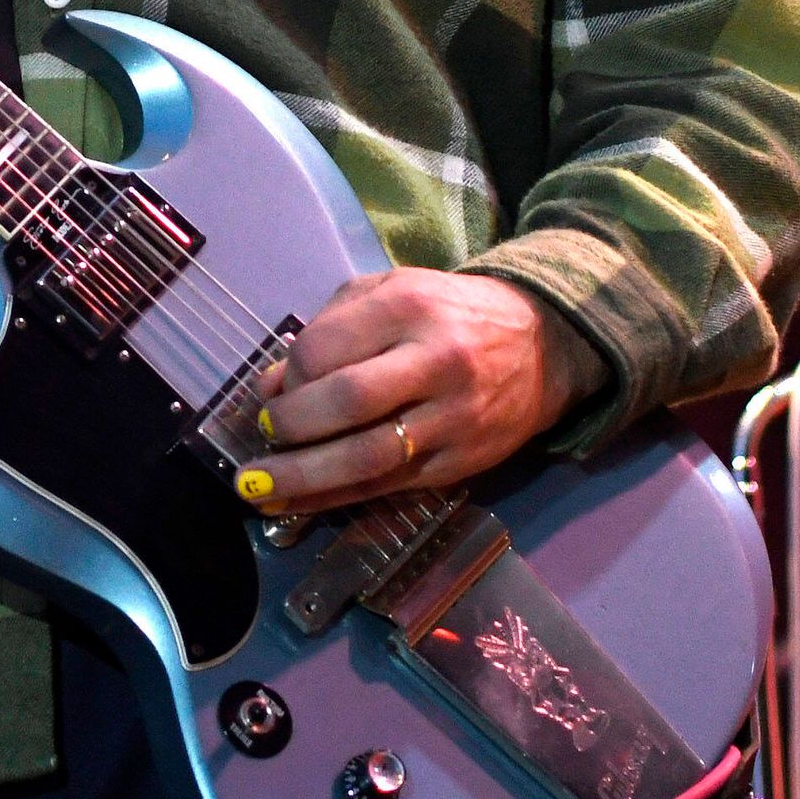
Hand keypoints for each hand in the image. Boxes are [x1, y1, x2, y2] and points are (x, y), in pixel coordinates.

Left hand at [247, 269, 597, 513]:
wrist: (542, 345)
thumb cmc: (448, 314)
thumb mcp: (390, 293)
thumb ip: (328, 328)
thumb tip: (271, 387)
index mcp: (409, 306)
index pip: (325, 348)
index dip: (289, 374)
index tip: (274, 389)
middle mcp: (434, 360)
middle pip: (346, 402)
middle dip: (291, 425)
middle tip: (265, 432)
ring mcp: (452, 417)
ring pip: (366, 456)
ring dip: (303, 477)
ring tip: (257, 488)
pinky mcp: (460, 463)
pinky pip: (388, 487)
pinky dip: (335, 499)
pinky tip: (295, 505)